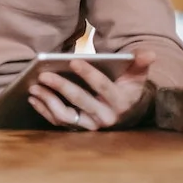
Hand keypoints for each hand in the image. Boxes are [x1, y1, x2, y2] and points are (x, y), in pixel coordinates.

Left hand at [28, 50, 156, 130]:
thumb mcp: (137, 76)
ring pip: (67, 116)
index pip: (103, 87)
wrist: (128, 113)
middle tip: (43, 75)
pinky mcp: (78, 129)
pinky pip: (58, 122)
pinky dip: (44, 110)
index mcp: (120, 102)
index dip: (89, 74)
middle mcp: (106, 117)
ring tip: (34, 86)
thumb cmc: (128, 89)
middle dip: (61, 87)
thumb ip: (140, 63)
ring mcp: (91, 126)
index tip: (73, 60)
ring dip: (48, 101)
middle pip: (80, 101)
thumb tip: (149, 53)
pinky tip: (33, 97)